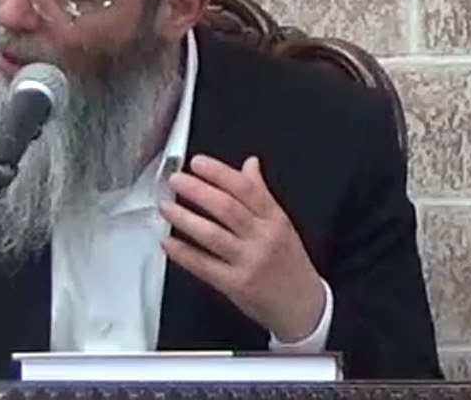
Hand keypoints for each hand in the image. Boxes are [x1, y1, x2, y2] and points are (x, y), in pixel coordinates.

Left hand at [159, 154, 325, 342]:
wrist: (304, 308)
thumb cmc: (291, 265)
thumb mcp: (282, 224)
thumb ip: (262, 194)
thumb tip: (249, 164)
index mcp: (275, 220)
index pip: (246, 189)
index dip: (219, 173)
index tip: (198, 163)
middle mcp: (263, 238)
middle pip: (227, 208)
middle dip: (198, 190)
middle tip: (176, 180)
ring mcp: (250, 262)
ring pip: (213, 234)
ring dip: (185, 218)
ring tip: (166, 206)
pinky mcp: (236, 285)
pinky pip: (204, 265)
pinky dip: (183, 253)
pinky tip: (168, 242)